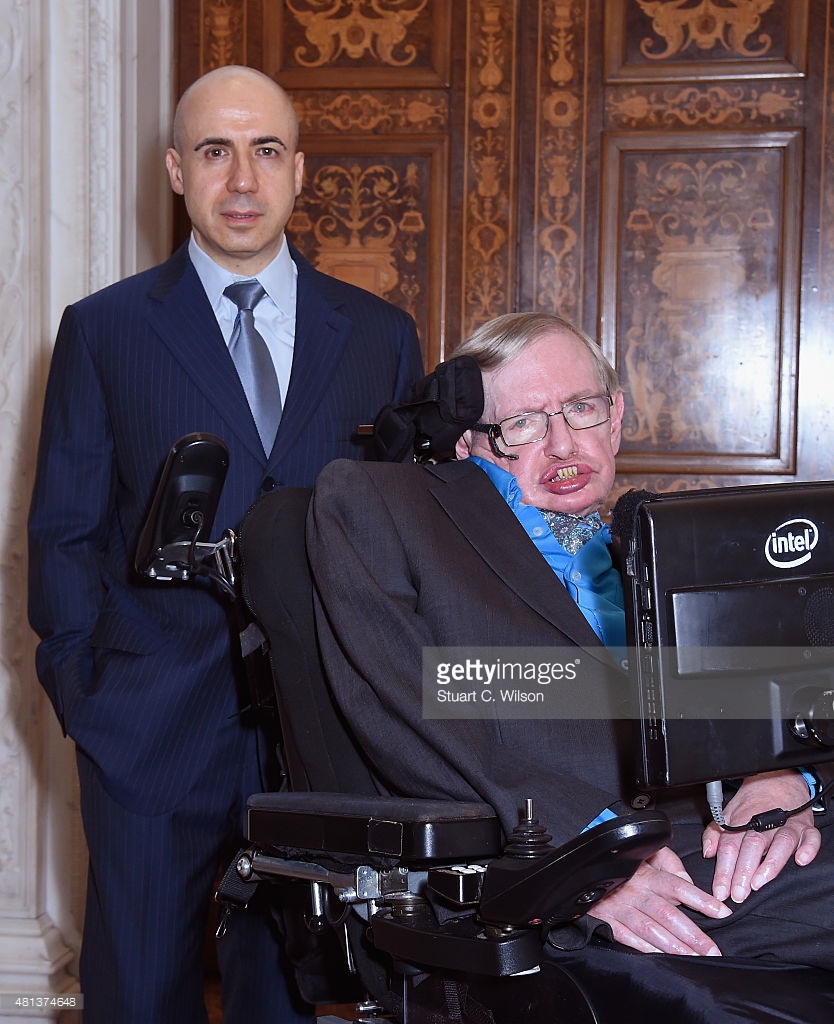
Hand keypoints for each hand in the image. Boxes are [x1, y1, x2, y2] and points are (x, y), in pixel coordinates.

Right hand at [587, 845, 730, 954]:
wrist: (585, 873)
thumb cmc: (623, 865)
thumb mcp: (646, 853)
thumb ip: (670, 863)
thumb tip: (688, 879)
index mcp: (647, 874)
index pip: (678, 885)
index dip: (701, 899)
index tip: (723, 912)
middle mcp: (636, 891)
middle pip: (668, 914)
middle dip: (693, 935)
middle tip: (713, 951)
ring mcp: (622, 908)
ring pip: (652, 930)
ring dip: (675, 947)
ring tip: (695, 958)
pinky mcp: (609, 922)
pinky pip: (629, 938)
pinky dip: (647, 950)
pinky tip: (664, 958)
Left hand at [702, 770, 820, 904]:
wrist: (777, 780)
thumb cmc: (752, 802)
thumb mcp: (728, 812)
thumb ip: (716, 833)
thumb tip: (707, 853)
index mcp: (743, 820)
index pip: (730, 846)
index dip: (724, 870)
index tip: (720, 890)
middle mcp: (765, 823)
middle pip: (753, 846)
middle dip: (744, 871)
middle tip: (738, 893)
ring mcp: (787, 824)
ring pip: (780, 843)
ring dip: (770, 864)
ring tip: (759, 882)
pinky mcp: (806, 827)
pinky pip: (810, 837)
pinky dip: (808, 848)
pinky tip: (801, 860)